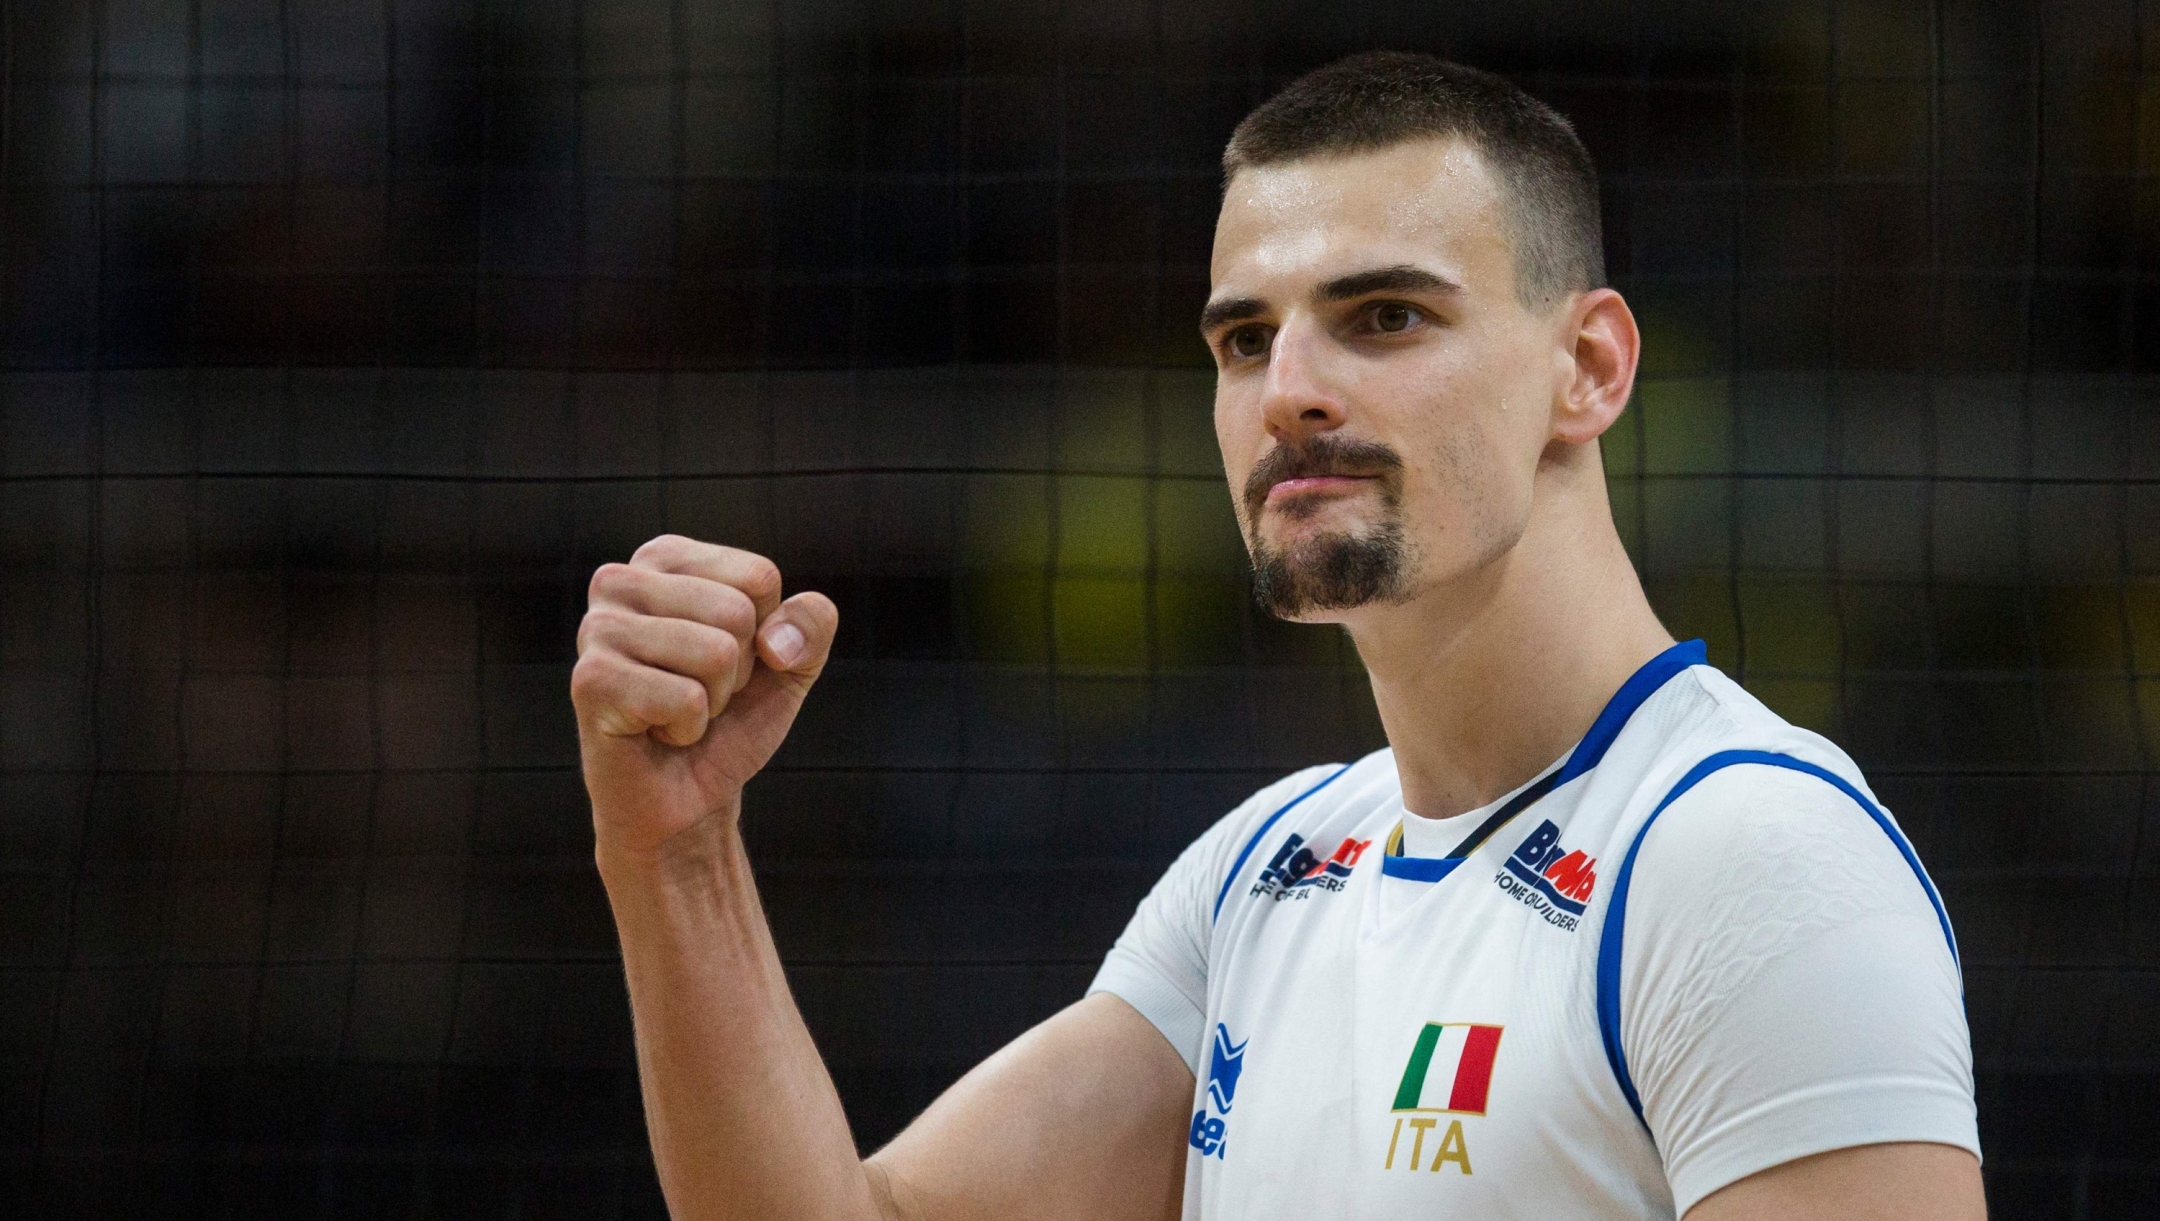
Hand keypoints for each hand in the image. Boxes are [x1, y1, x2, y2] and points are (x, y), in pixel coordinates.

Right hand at [570, 535, 838, 864]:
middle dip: (738, 670)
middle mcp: (620, 581)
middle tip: (699, 693)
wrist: (686, 796)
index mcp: (664, 559)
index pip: (759, 577)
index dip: (764, 634)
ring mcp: (598, 628)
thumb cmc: (730, 720)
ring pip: (715, 652)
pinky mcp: (591, 681)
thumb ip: (810, 626)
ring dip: (713, 700)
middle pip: (737, 612)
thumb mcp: (791, 665)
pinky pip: (687, 698)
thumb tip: (778, 641)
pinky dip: (688, 728)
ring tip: (677, 711)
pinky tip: (657, 732)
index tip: (726, 661)